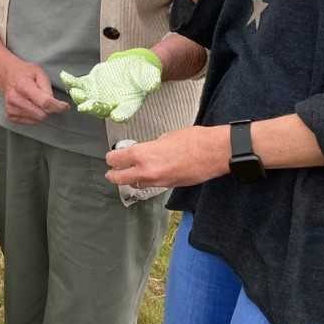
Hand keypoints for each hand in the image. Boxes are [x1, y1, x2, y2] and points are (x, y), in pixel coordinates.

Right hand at [0, 56, 69, 124]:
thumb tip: (54, 104)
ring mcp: (11, 109)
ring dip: (41, 112)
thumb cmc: (24, 72)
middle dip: (49, 109)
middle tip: (48, 101)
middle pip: (41, 114)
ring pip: (37, 119)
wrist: (7, 74)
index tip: (65, 106)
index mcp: (23, 85)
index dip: (58, 106)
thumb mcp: (39, 73)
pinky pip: (30, 122)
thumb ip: (47, 88)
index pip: (44, 102)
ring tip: (36, 101)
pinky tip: (31, 106)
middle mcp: (15, 98)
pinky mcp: (10, 116)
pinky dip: (34, 116)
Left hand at [61, 49, 161, 122]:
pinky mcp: (90, 85)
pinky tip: (65, 77)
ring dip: (80, 97)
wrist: (134, 67)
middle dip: (92, 108)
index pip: (123, 112)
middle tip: (87, 106)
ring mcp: (98, 95)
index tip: (116, 115)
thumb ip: (151, 81)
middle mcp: (110, 104)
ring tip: (75, 92)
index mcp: (126, 105)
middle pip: (100, 109)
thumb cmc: (142, 75)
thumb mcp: (150, 76)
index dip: (120, 114)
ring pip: (86, 99)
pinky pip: (79, 84)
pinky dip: (71, 81)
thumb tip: (154, 85)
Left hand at [104, 125, 230, 188]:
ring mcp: (158, 182)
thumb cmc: (193, 140)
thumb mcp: (166, 137)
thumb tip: (147, 151)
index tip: (110, 157)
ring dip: (131, 180)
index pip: (116, 160)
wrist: (213, 153)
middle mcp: (146, 171)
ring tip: (128, 175)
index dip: (111, 158)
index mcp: (142, 155)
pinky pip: (152, 185)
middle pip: (119, 179)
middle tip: (110, 172)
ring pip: (136, 184)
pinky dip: (147, 181)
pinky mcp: (169, 186)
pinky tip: (148, 176)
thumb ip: (151, 147)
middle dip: (113, 175)